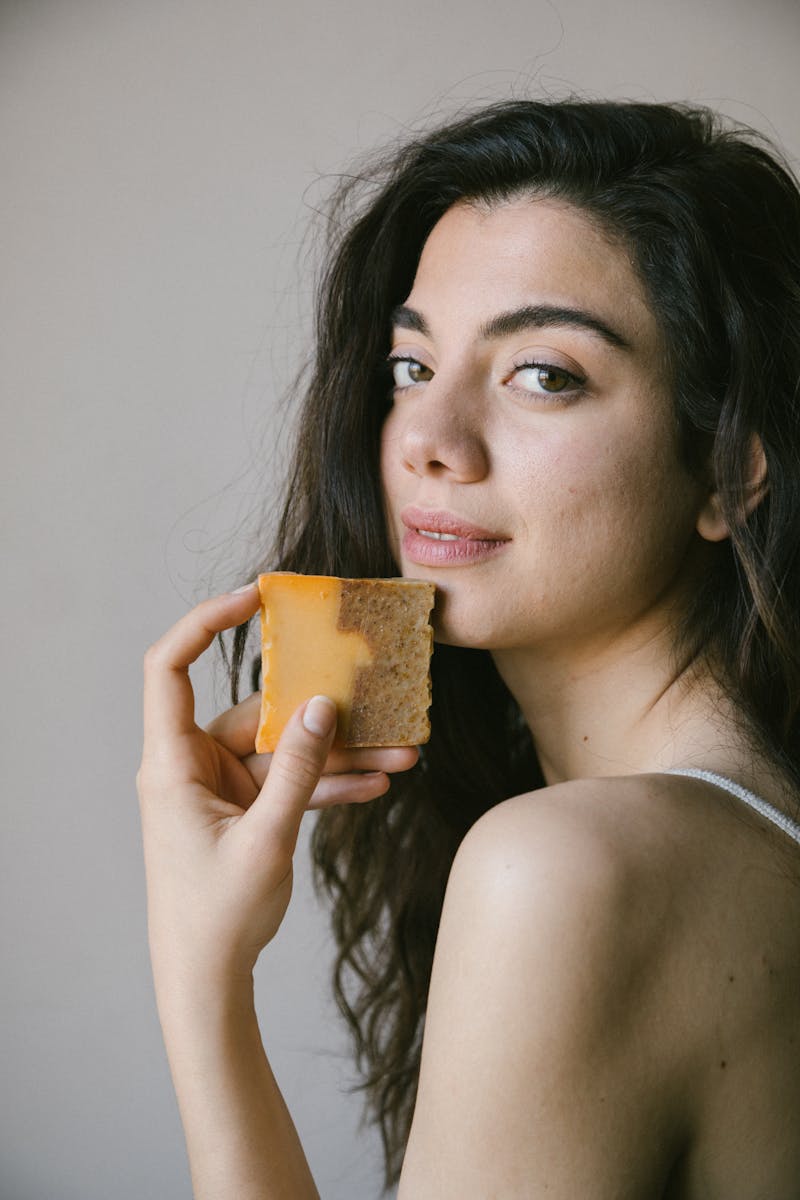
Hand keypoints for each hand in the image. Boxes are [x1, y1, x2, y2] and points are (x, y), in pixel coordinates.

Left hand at [137, 583, 417, 983]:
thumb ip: (296, 769)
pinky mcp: (246, 810)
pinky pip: (290, 783)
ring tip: (401, 756)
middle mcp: (193, 766)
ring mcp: (223, 788)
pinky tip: (377, 786)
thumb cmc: (214, 916)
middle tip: (378, 701)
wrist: (207, 981)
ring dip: (339, 756)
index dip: (205, 624)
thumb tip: (323, 705)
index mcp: (171, 763)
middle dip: (322, 715)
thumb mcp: (266, 838)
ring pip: (285, 751)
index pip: (172, 669)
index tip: (254, 600)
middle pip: (256, 713)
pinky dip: (329, 785)